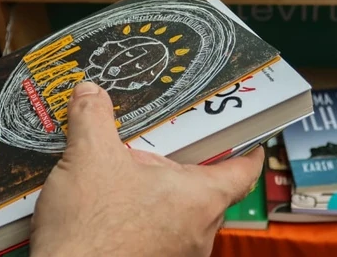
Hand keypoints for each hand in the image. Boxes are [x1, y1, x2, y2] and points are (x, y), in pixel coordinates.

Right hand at [30, 83, 263, 256]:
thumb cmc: (89, 228)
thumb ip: (93, 116)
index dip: (247, 153)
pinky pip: (163, 234)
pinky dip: (148, 215)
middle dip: (190, 167)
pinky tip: (115, 202)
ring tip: (133, 171)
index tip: (248, 141)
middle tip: (170, 144)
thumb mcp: (88, 154)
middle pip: (210, 192)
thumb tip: (90, 94)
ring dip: (165, 193)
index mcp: (199, 200)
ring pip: (184, 215)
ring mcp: (176, 254)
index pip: (243, 174)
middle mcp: (197, 232)